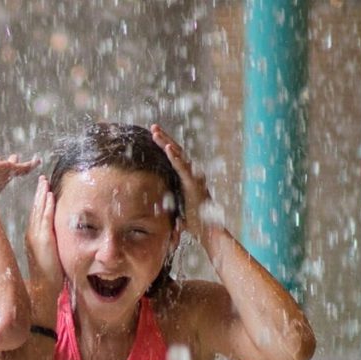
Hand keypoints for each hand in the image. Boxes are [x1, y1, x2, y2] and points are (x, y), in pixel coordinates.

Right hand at [25, 176, 63, 305]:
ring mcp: (36, 237)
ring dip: (42, 195)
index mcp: (32, 238)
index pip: (35, 215)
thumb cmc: (48, 275)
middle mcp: (31, 235)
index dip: (38, 201)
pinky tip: (49, 195)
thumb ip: (51, 245)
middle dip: (39, 193)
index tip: (42, 188)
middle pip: (35, 209)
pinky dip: (47, 206)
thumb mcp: (48, 256)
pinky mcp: (44, 240)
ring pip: (39, 211)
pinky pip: (45, 219)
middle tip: (42, 179)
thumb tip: (57, 238)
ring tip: (45, 182)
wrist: (43, 288)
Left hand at [152, 124, 218, 239]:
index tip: (154, 135)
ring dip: (166, 143)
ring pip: (179, 156)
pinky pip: (183, 168)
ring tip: (155, 133)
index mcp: (185, 177)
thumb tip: (154, 206)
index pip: (174, 157)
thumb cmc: (193, 221)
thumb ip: (167, 203)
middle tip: (153, 127)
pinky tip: (167, 148)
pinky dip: (175, 157)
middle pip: (176, 151)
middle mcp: (191, 174)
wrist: (207, 230)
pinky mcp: (193, 184)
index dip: (165, 145)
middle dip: (164, 138)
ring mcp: (193, 178)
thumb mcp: (175, 208)